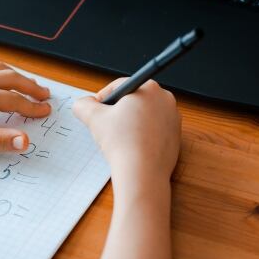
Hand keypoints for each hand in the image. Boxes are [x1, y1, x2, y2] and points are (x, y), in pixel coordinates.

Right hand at [73, 78, 180, 198]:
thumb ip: (84, 105)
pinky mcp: (175, 135)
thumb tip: (82, 103)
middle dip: (119, 111)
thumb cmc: (122, 142)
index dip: (103, 99)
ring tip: (120, 138)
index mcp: (148, 87)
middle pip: (133, 100)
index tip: (97, 112)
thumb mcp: (93, 118)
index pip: (119, 86)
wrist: (143, 172)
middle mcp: (165, 98)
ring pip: (144, 115)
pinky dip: (143, 135)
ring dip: (130, 123)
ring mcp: (173, 118)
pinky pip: (154, 130)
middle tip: (108, 126)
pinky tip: (132, 146)